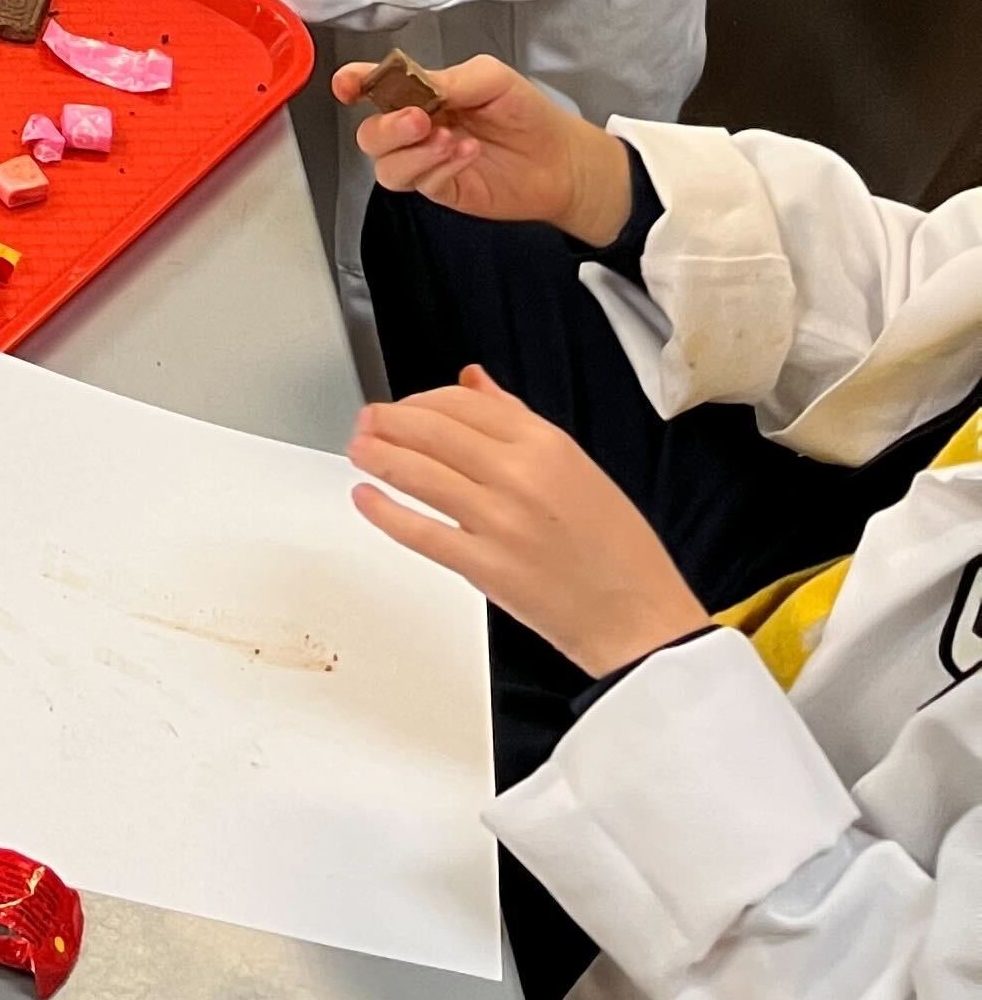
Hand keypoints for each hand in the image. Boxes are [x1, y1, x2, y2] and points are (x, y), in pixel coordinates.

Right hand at [329, 54, 635, 245]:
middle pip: (369, 133)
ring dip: (413, 153)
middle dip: (387, 127)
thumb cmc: (527, 113)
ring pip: (385, 164)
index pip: (374, 87)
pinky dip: (438, 168)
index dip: (353, 84)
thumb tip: (414, 86)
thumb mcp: (491, 78)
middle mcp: (415, 128)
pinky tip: (467, 153)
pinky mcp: (441, 189)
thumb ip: (449, 79)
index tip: (349, 86)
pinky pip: (419, 183)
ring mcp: (425, 162)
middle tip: (420, 119)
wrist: (562, 159)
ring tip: (450, 141)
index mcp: (419, 94)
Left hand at [351, 369, 711, 679]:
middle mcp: (520, 476)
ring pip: (416, 473)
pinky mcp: (484, 566)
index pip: (461, 402)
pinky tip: (367, 498)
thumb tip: (474, 380)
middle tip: (366, 423)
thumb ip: (517, 420)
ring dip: (376, 457)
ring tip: (358, 450)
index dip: (419, 400)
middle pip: (430, 430)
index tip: (404, 407)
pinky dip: (383, 511)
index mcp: (546, 445)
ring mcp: (499, 521)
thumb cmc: (617, 549)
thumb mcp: (576, 467)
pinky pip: (418, 530)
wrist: (641, 618)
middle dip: (386, 422)